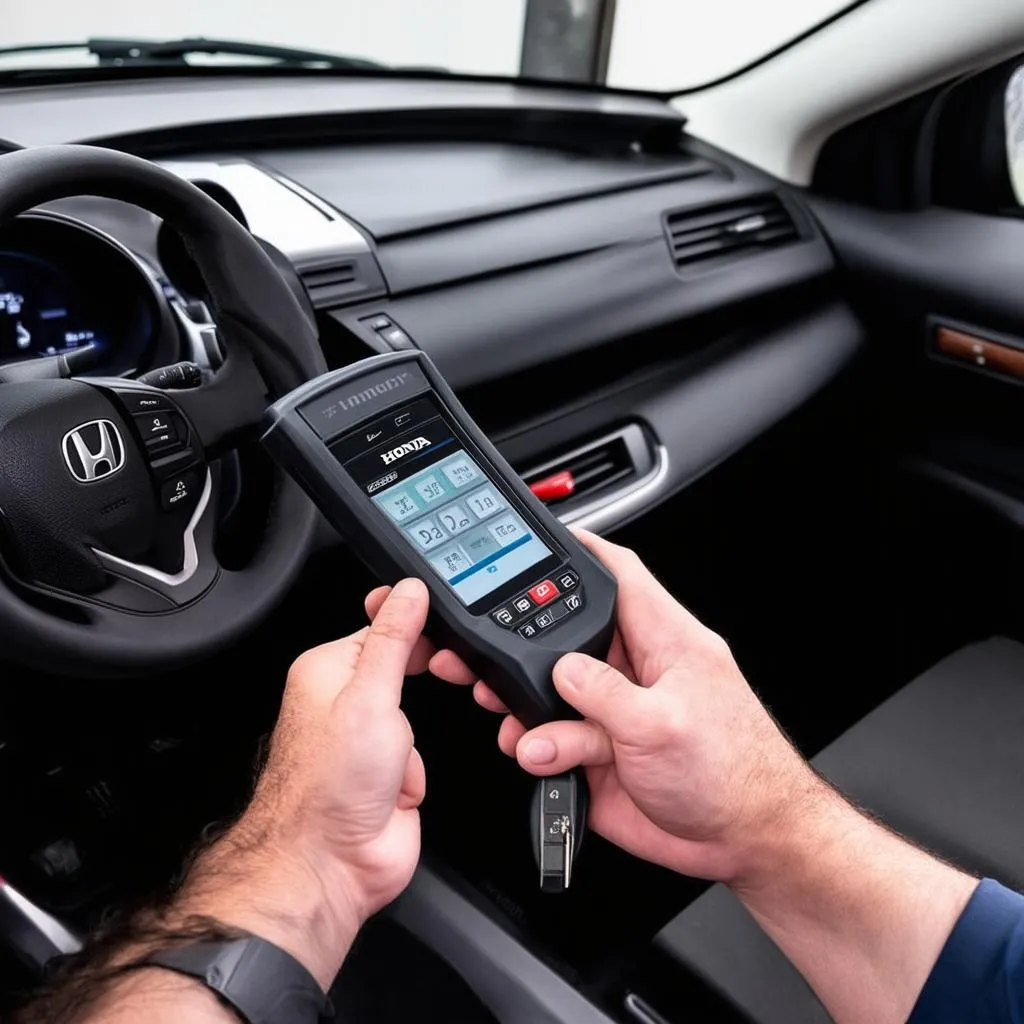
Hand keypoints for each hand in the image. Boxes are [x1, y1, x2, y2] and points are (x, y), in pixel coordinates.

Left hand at [179, 578, 429, 987]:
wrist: (328, 866)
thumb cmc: (326, 786)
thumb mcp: (369, 695)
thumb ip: (394, 639)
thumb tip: (408, 592)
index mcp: (327, 671)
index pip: (381, 628)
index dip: (413, 629)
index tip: (438, 634)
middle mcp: (344, 703)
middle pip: (405, 671)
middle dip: (416, 700)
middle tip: (401, 719)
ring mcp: (368, 742)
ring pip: (421, 717)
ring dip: (416, 745)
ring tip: (391, 765)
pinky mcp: (389, 777)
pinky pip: (423, 757)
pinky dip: (419, 773)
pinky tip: (396, 790)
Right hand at [369, 533, 823, 886]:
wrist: (744, 843)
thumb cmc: (734, 774)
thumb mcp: (664, 724)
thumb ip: (605, 694)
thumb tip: (562, 673)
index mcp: (664, 642)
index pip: (621, 576)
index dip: (584, 550)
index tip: (546, 535)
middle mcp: (636, 672)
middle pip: (568, 637)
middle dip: (523, 644)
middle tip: (483, 652)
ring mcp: (616, 714)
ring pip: (551, 694)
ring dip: (523, 707)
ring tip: (512, 720)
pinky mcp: (601, 755)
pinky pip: (551, 742)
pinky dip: (533, 747)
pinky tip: (535, 754)